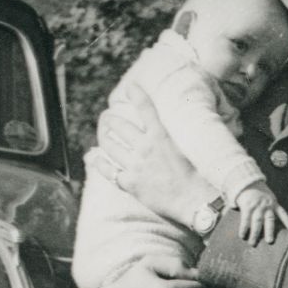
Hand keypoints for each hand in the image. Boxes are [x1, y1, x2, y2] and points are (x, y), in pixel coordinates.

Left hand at [97, 82, 218, 226]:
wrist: (192, 200)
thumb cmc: (194, 176)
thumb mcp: (181, 150)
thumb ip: (166, 140)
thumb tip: (157, 133)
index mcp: (161, 136)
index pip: (146, 109)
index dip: (137, 95)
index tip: (130, 87)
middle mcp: (145, 147)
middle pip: (120, 126)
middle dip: (110, 119)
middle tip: (107, 117)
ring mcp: (135, 165)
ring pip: (110, 145)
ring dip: (103, 137)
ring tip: (102, 133)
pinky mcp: (129, 183)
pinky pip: (108, 170)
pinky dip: (98, 162)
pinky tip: (93, 157)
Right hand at [235, 181, 287, 245]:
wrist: (246, 182)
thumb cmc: (258, 191)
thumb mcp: (268, 196)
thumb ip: (271, 206)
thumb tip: (271, 220)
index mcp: (273, 203)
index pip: (282, 213)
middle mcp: (266, 205)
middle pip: (269, 220)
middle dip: (270, 231)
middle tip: (270, 242)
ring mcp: (257, 206)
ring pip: (257, 222)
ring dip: (254, 234)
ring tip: (252, 244)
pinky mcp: (247, 206)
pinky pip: (245, 219)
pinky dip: (243, 228)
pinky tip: (242, 236)